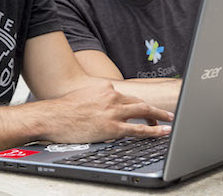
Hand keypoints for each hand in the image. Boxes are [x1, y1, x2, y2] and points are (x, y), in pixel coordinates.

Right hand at [39, 81, 173, 143]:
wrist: (53, 117)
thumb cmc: (63, 110)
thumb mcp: (83, 96)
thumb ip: (97, 99)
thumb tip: (102, 107)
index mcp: (106, 89)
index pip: (128, 96)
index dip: (139, 104)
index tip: (145, 109)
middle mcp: (113, 96)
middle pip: (140, 102)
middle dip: (154, 109)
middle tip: (165, 114)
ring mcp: (114, 111)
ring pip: (143, 112)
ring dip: (159, 116)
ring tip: (169, 121)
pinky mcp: (112, 127)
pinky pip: (138, 129)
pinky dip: (153, 130)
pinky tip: (162, 132)